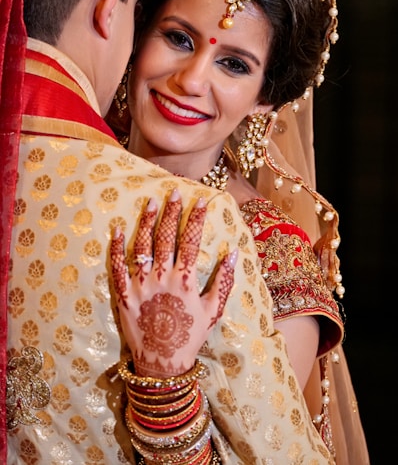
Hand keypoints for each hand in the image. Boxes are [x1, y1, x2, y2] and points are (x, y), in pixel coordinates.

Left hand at [111, 189, 236, 376]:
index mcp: (185, 280)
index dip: (197, 218)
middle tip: (174, 192)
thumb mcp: (213, 310)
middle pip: (166, 237)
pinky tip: (118, 229)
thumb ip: (224, 281)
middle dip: (172, 212)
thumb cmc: (191, 336)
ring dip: (148, 221)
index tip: (201, 201)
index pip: (192, 240)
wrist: (163, 363)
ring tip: (152, 202)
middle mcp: (162, 277)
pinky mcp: (124, 294)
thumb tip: (234, 253)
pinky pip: (118, 267)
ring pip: (143, 245)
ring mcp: (140, 284)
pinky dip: (116, 247)